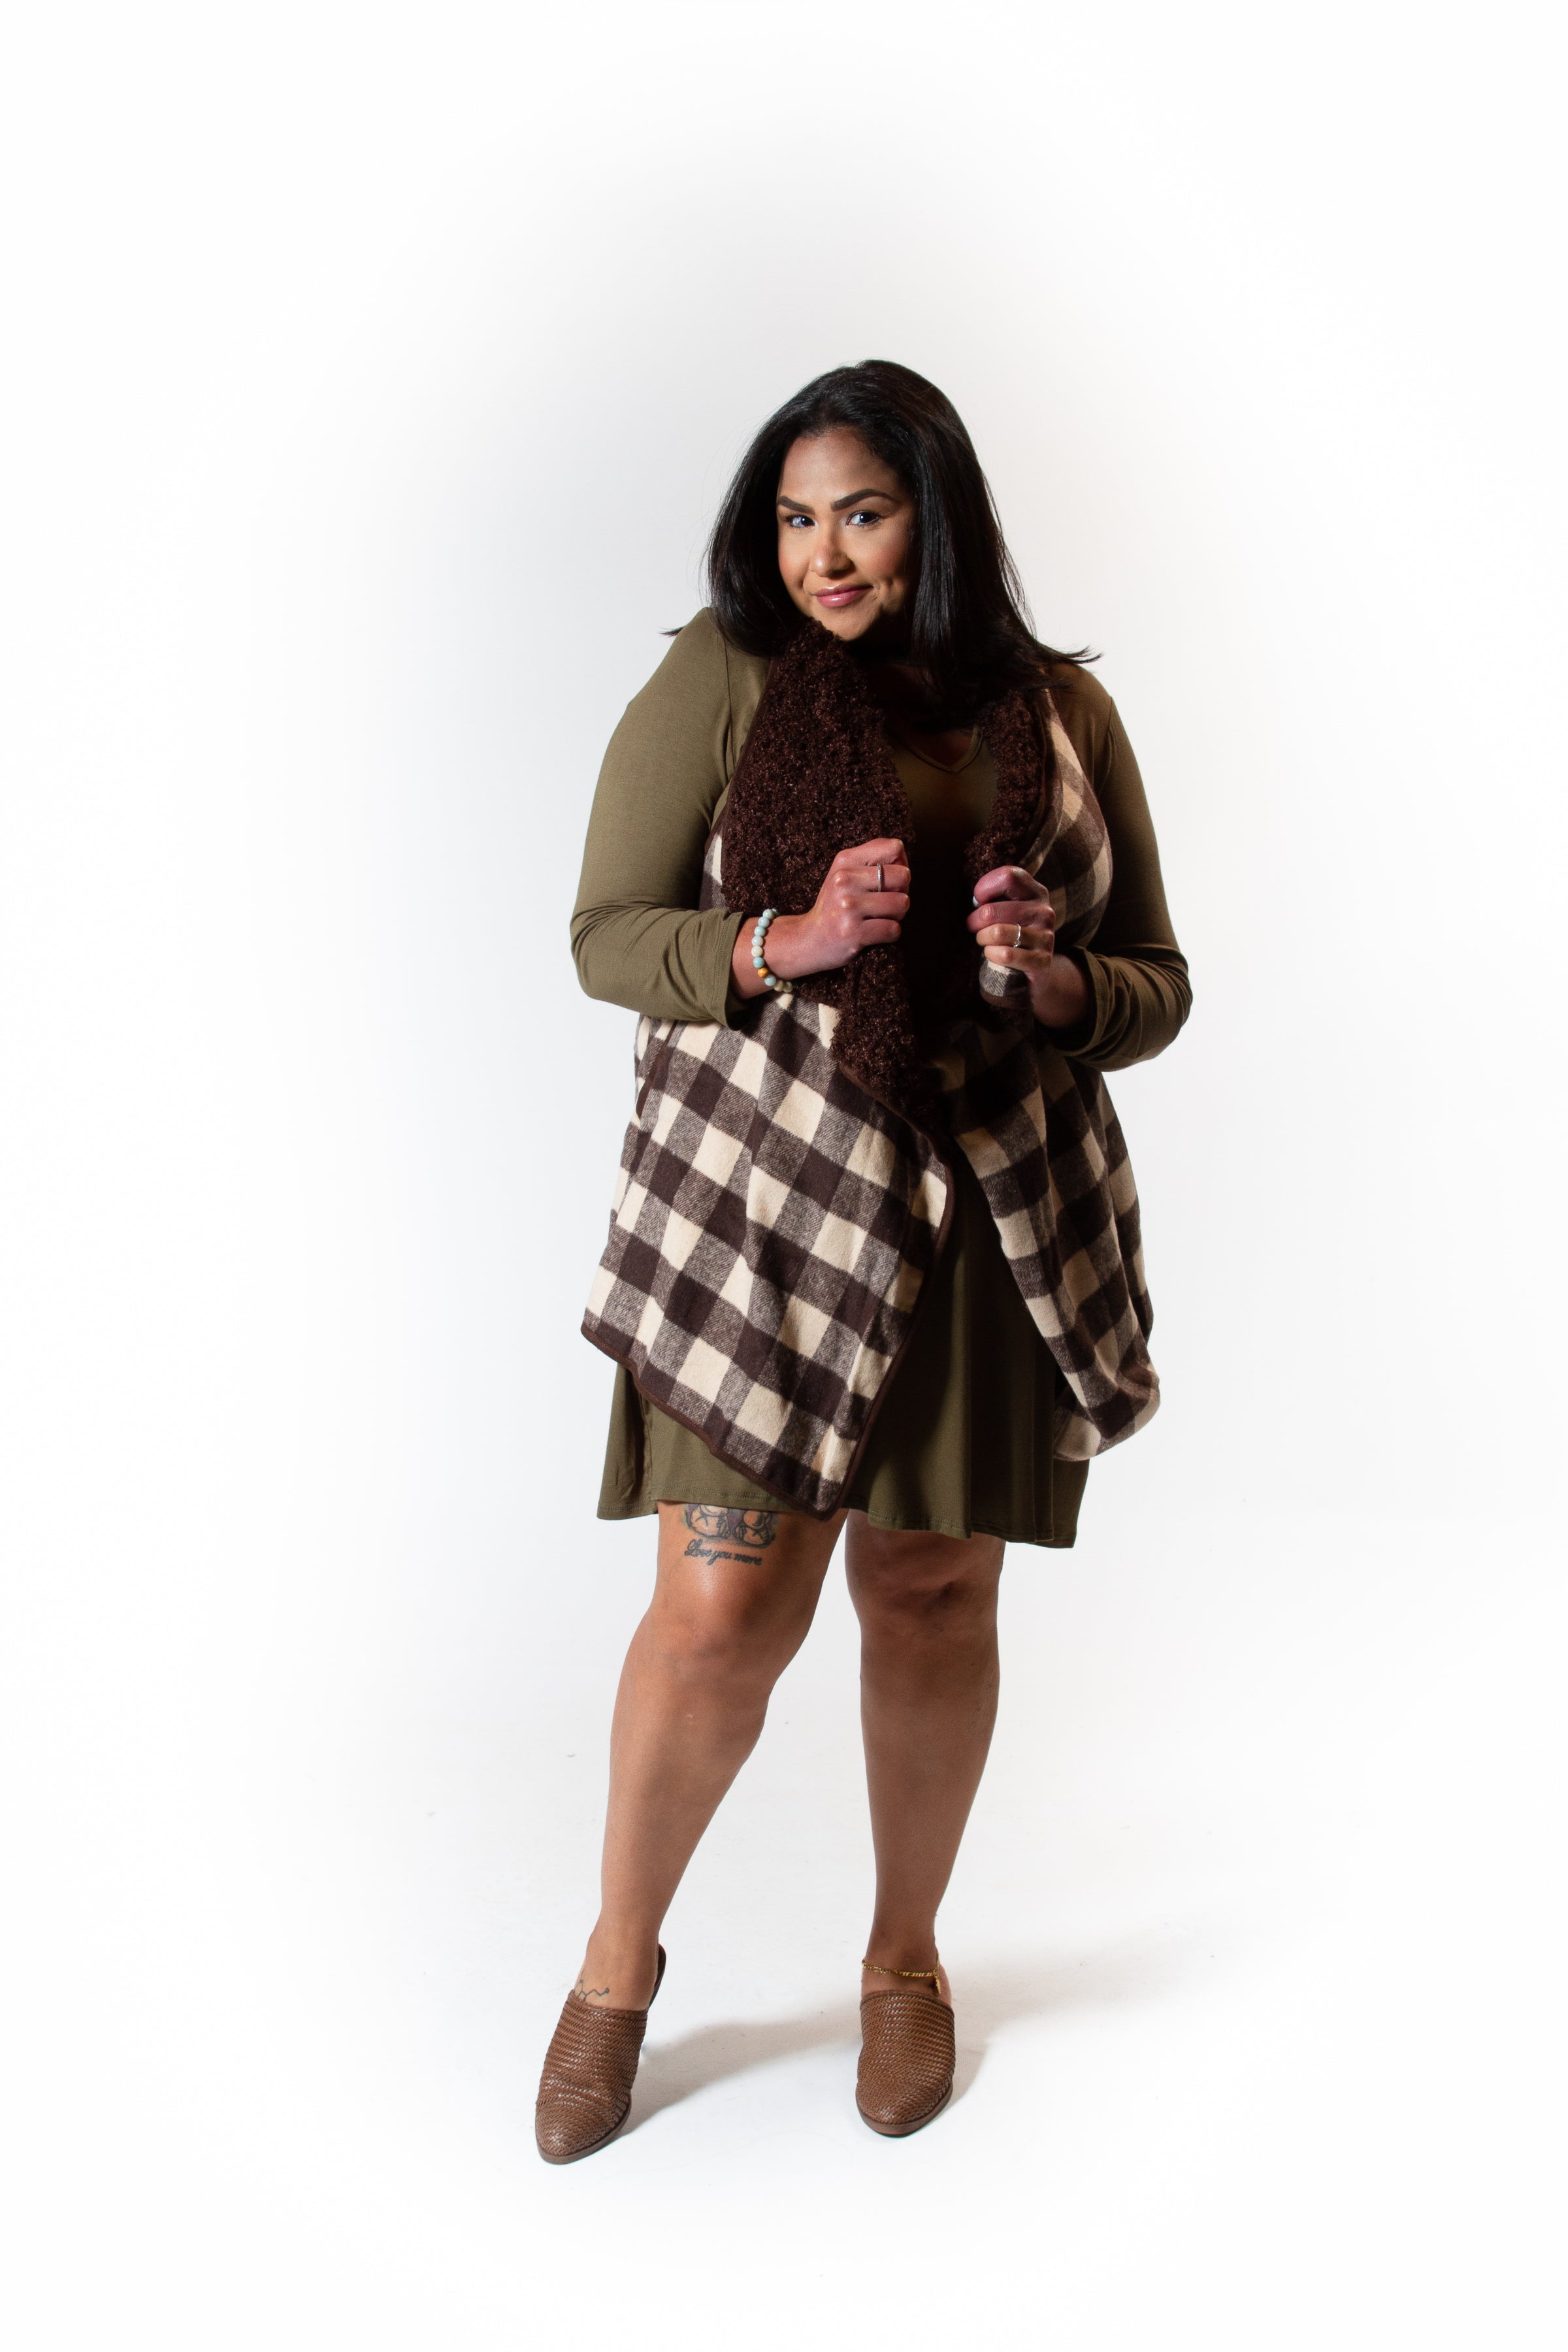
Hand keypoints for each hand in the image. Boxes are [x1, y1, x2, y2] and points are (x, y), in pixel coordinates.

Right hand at [733, 837, 909, 995]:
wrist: (809, 940)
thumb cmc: (835, 905)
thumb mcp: (845, 873)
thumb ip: (872, 857)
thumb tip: (902, 855)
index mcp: (845, 860)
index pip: (895, 848)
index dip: (901, 865)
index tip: (889, 879)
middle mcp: (844, 880)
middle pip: (904, 876)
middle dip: (901, 892)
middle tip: (884, 902)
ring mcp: (848, 906)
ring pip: (902, 903)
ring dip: (897, 915)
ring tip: (879, 918)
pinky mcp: (853, 932)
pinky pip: (894, 929)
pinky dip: (890, 934)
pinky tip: (874, 933)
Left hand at [967, 865, 1088, 1029]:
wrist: (1035, 972)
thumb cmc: (1013, 936)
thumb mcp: (1009, 910)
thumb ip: (996, 897)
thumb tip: (977, 900)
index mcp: (1036, 893)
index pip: (1008, 876)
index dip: (985, 887)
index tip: (979, 901)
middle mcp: (1044, 911)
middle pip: (991, 910)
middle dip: (975, 922)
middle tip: (975, 928)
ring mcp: (1045, 936)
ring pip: (996, 933)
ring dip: (983, 939)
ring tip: (985, 941)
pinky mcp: (1042, 960)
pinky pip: (1005, 955)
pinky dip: (992, 956)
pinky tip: (995, 956)